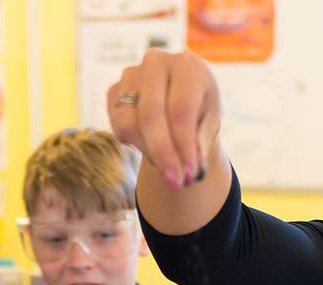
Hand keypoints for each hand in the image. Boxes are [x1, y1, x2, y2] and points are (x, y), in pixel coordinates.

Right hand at [106, 49, 221, 188]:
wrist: (180, 97)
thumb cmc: (199, 109)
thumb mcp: (209, 123)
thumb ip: (201, 145)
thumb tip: (191, 172)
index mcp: (187, 65)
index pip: (180, 110)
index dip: (183, 146)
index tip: (189, 175)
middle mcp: (156, 62)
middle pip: (151, 115)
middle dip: (163, 154)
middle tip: (175, 183)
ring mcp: (131, 75)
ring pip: (128, 123)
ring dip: (148, 151)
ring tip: (167, 162)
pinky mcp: (114, 90)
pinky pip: (117, 126)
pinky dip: (134, 144)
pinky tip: (151, 145)